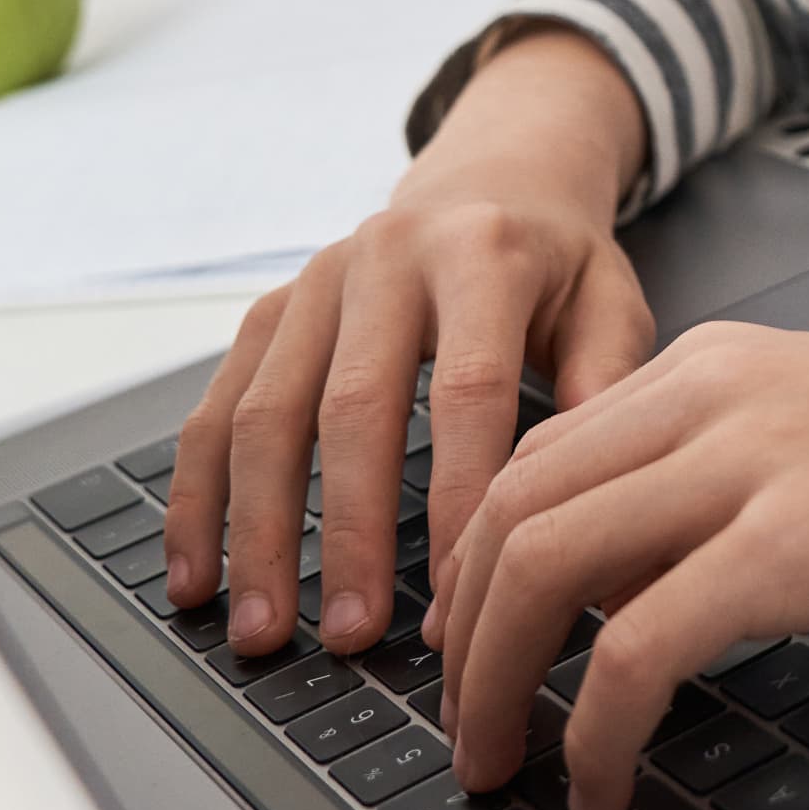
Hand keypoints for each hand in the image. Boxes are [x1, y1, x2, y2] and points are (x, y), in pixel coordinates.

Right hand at [162, 29, 651, 657]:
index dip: (458, 497)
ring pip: (263, 414)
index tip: (458, 595)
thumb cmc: (557, 262)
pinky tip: (196, 578)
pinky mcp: (267, 313)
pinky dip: (198, 500)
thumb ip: (608, 385)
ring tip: (264, 631)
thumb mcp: (611, 299)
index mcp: (481, 255)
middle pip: (351, 406)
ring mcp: (312, 284)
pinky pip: (215, 411)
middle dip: (347, 532)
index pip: (466, 390)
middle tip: (354, 634)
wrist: (493, 175)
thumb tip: (591, 494)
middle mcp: (384, 259)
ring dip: (256, 532)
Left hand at [436, 295, 808, 809]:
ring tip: (503, 766)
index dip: (480, 559)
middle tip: (462, 722)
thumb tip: (682, 574)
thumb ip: (751, 479)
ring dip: (496, 684)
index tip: (468, 638)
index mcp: (721, 365)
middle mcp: (712, 397)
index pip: (541, 454)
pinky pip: (633, 648)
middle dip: (462, 631)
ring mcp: (747, 464)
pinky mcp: (791, 545)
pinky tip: (608, 783)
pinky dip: (595, 728)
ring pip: (539, 569)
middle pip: (510, 509)